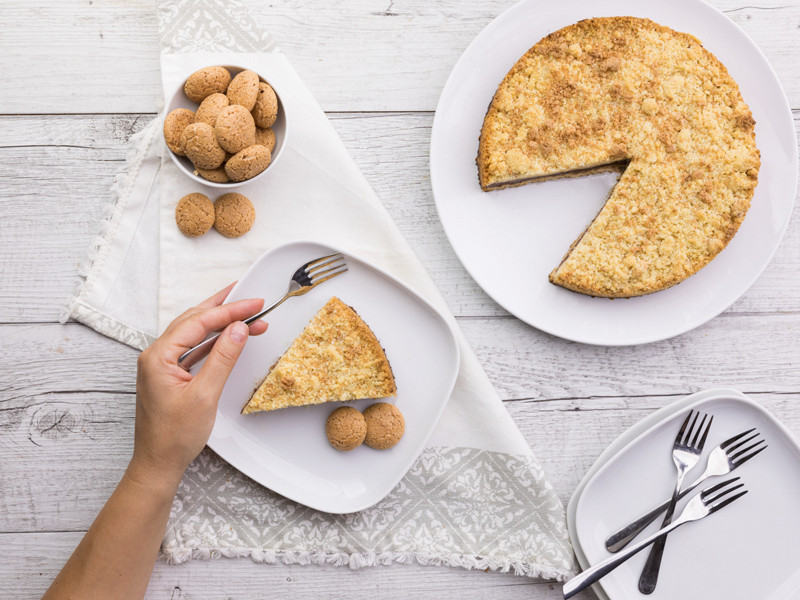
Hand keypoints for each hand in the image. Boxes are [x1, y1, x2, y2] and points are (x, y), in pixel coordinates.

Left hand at [131, 283, 267, 485]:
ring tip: (246, 314)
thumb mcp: (205, 395)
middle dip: (226, 309)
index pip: (199, 322)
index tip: (253, 303)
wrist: (158, 464)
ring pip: (195, 333)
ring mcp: (162, 365)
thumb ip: (222, 358)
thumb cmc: (173, 437)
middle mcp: (157, 356)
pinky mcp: (171, 375)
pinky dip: (214, 341)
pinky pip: (194, 349)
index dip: (229, 310)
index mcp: (158, 356)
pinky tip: (230, 338)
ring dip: (222, 324)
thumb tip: (238, 329)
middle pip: (195, 320)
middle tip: (252, 300)